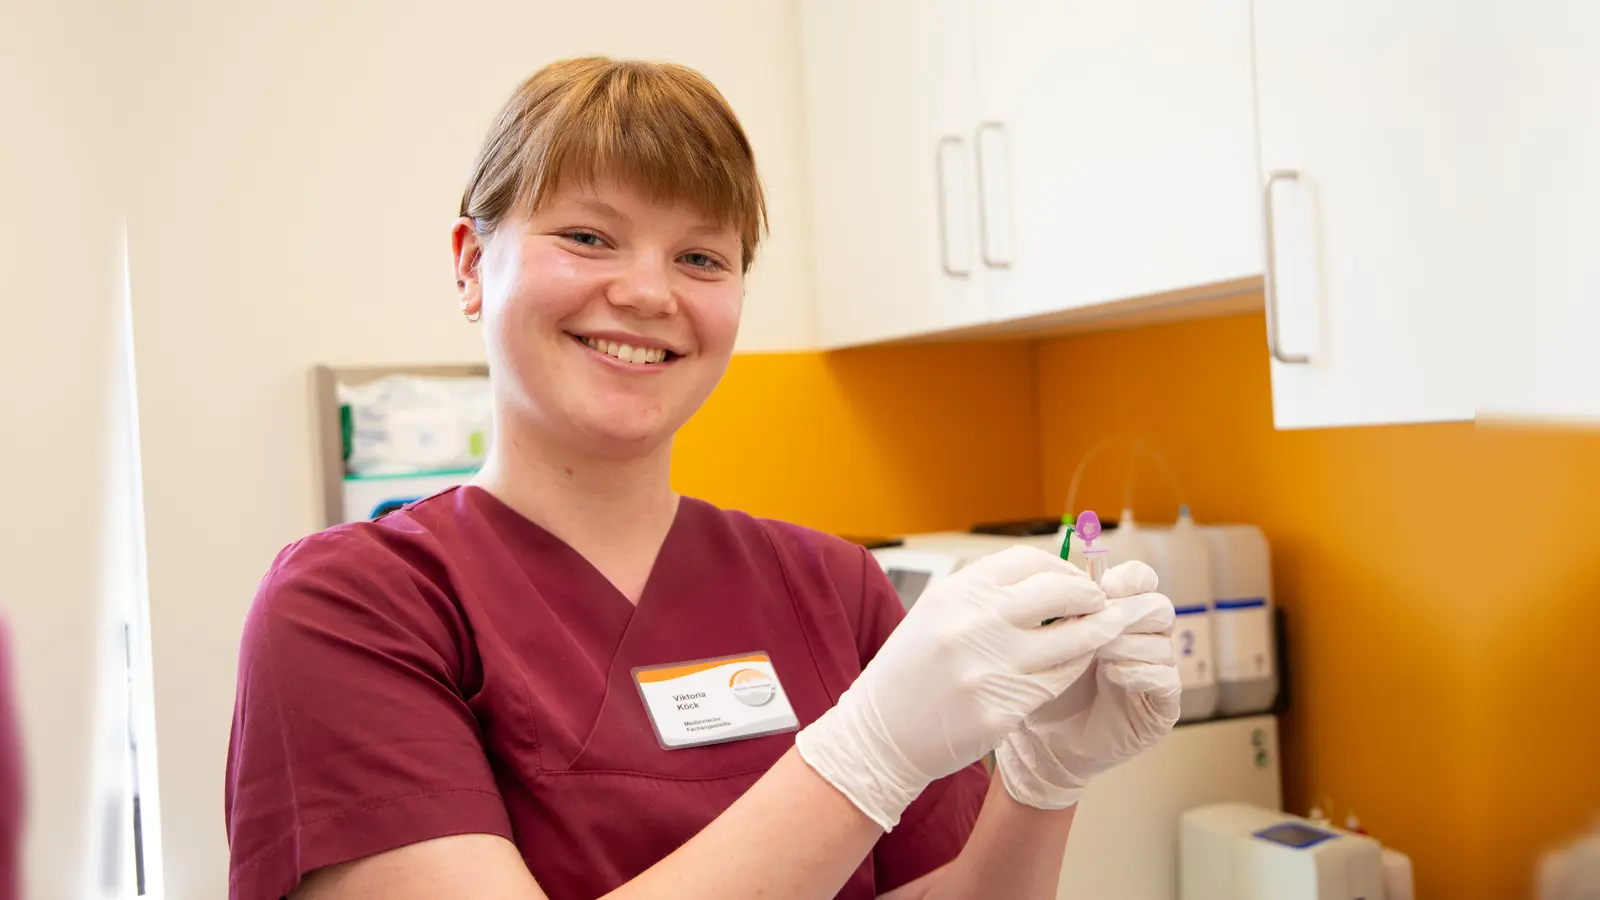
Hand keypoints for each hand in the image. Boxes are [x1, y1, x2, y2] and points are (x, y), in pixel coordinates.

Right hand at [795, 546, 1143, 830]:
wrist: (881, 734)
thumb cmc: (913, 671)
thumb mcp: (937, 614)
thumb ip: (986, 595)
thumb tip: (1046, 578)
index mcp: (955, 593)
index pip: (1028, 561)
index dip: (1062, 568)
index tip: (1075, 580)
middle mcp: (972, 624)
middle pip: (1058, 593)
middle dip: (1089, 596)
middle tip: (1100, 603)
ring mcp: (988, 668)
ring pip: (1071, 640)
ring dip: (1096, 632)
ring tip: (1107, 629)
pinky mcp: (1001, 709)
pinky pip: (1058, 681)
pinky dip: (1075, 668)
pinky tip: (1077, 664)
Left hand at [995, 560, 1179, 809]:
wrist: (1043, 741)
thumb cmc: (1043, 684)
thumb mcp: (1049, 640)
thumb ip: (1065, 610)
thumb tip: (1074, 580)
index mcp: (1122, 615)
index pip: (1143, 581)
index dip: (1130, 578)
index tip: (1105, 585)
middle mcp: (1146, 640)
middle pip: (1160, 607)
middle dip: (1129, 610)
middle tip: (1100, 620)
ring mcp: (1158, 674)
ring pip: (1161, 643)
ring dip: (1126, 643)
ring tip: (1096, 652)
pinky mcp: (1162, 707)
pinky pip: (1167, 680)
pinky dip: (1140, 672)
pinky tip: (1112, 674)